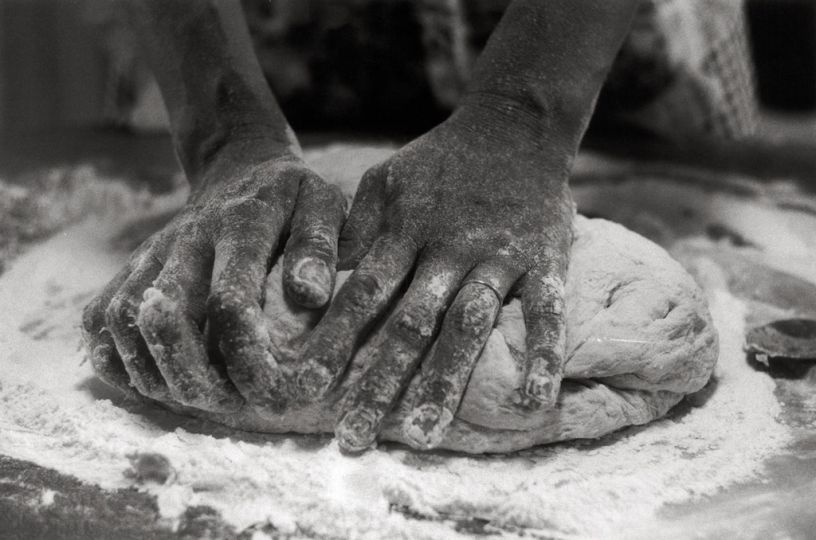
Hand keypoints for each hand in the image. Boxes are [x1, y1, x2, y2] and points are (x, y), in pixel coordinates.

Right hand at [81, 144, 345, 413]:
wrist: (240, 168)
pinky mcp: (128, 267)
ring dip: (152, 372)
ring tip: (194, 399)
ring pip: (122, 321)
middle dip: (191, 375)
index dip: (245, 354)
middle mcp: (185, 239)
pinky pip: (98, 319)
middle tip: (225, 404)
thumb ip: (320, 246)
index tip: (272, 388)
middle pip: (163, 318)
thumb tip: (310, 295)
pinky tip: (152, 379)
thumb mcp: (324, 205)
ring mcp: (150, 253)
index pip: (230, 300)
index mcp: (241, 225)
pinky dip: (114, 358)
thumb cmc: (293, 197)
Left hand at [295, 102, 575, 451]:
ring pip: (468, 327)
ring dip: (445, 383)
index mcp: (404, 233)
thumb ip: (353, 231)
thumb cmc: (440, 161)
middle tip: (352, 439)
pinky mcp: (546, 261)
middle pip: (410, 325)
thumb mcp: (384, 182)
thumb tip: (312, 284)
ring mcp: (499, 258)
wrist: (514, 126)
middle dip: (379, 383)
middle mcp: (448, 251)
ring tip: (422, 438)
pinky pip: (548, 313)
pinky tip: (535, 403)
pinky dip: (544, 355)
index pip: (363, 296)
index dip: (333, 343)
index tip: (307, 389)